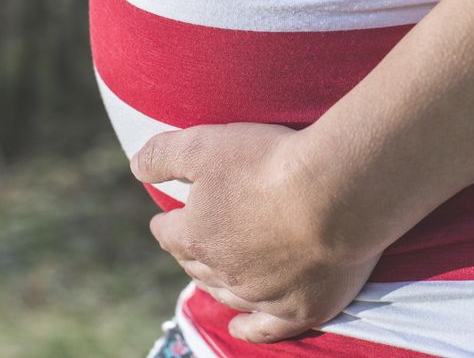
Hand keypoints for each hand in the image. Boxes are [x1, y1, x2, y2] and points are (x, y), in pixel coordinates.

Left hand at [130, 122, 382, 342]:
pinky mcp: (302, 308)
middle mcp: (224, 271)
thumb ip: (163, 155)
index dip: (167, 223)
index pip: (168, 232)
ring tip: (217, 272)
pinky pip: (268, 329)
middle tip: (196, 239)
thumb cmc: (271, 163)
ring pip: (227, 294)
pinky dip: (250, 329)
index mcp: (196, 235)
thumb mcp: (205, 144)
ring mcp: (263, 294)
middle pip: (196, 265)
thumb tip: (135, 167)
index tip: (168, 217)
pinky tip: (241, 327)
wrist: (338, 191)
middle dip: (191, 252)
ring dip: (217, 283)